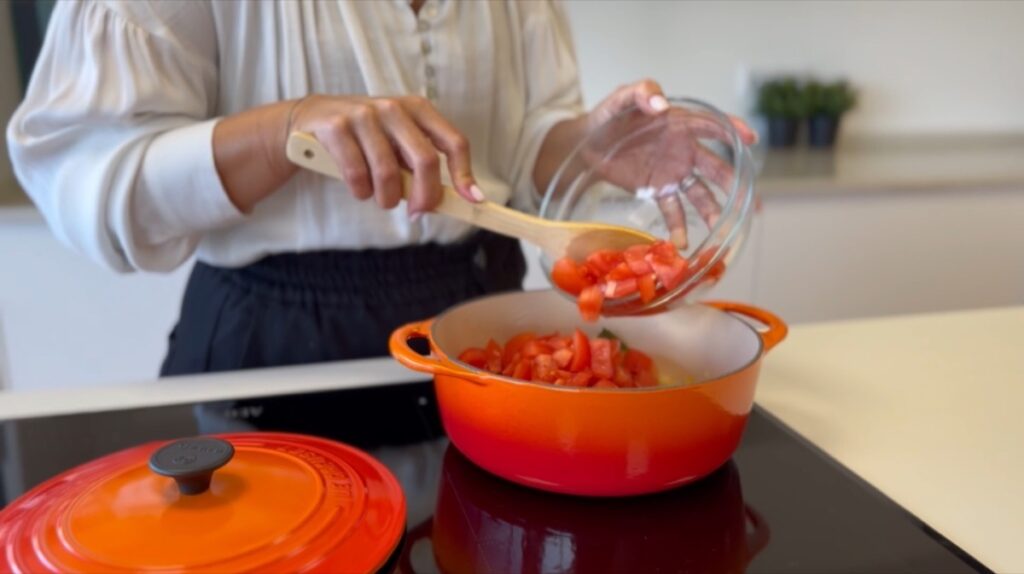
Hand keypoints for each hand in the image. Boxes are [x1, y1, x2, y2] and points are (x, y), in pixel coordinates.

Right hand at [289, 95, 482, 215]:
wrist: (311, 120)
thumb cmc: (365, 138)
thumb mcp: (397, 144)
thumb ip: (422, 166)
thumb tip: (456, 199)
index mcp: (418, 109)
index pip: (454, 142)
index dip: (465, 174)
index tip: (472, 201)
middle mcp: (394, 107)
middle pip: (425, 160)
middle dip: (425, 196)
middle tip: (418, 214)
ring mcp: (364, 114)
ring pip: (388, 173)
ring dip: (387, 198)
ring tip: (381, 199)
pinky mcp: (336, 127)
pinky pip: (357, 174)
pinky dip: (360, 191)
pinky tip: (358, 188)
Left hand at [583, 80, 756, 248]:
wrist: (587, 144)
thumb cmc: (609, 117)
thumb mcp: (621, 99)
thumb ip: (641, 92)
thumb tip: (661, 104)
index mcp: (680, 124)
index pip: (712, 125)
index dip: (733, 129)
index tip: (750, 138)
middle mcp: (684, 149)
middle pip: (715, 168)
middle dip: (733, 184)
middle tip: (747, 202)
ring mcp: (673, 172)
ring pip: (700, 194)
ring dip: (712, 211)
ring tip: (720, 231)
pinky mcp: (658, 190)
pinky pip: (673, 209)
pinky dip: (678, 226)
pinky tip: (682, 242)